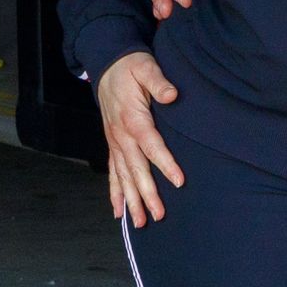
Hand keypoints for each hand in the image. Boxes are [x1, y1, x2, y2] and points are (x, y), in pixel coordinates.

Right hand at [98, 51, 185, 227]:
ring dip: (131, 200)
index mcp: (133, 119)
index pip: (151, 145)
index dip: (165, 164)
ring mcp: (115, 142)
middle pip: (136, 169)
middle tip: (159, 215)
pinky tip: (118, 211)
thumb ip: (158, 82)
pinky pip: (112, 171)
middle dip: (147, 194)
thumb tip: (172, 95)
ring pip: (123, 176)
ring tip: (139, 223)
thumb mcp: (145, 67)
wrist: (107, 64)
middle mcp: (121, 135)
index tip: (178, 181)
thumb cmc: (130, 67)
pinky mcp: (113, 144)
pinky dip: (114, 192)